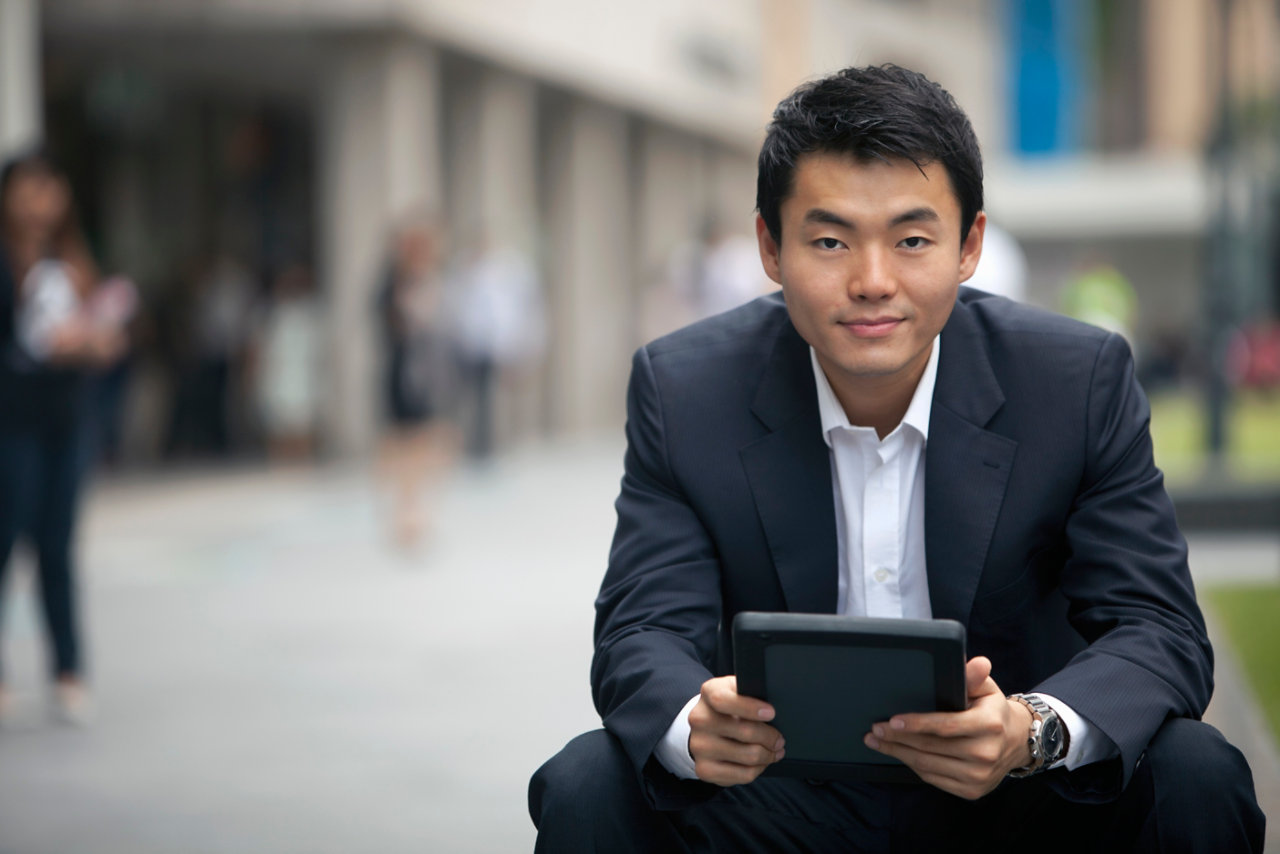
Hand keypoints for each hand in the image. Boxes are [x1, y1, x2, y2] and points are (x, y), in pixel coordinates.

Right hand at [687, 675, 785, 785]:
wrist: (706, 728)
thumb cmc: (730, 707)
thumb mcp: (738, 690)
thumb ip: (751, 691)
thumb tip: (774, 705)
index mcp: (709, 693)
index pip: (723, 700)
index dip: (750, 707)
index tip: (771, 713)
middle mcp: (700, 719)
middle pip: (745, 731)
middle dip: (770, 737)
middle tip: (779, 739)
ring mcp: (700, 746)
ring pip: (748, 756)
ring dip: (768, 755)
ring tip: (774, 751)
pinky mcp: (705, 769)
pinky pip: (744, 775)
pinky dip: (758, 769)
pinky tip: (760, 762)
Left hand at [863, 656, 1033, 799]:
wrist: (1016, 742)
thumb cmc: (992, 710)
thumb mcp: (985, 689)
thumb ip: (973, 676)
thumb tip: (978, 663)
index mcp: (989, 725)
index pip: (946, 726)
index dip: (917, 724)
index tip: (892, 721)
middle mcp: (985, 753)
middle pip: (930, 747)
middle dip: (897, 738)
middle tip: (875, 729)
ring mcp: (978, 775)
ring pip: (927, 765)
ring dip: (898, 753)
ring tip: (878, 742)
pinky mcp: (971, 790)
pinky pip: (933, 778)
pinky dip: (911, 765)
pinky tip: (899, 754)